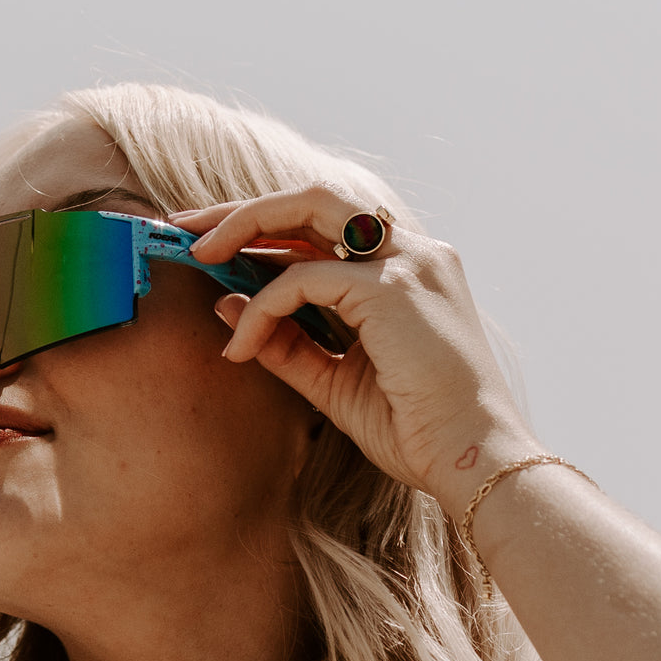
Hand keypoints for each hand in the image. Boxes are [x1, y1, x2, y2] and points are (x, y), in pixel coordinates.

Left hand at [172, 186, 545, 516]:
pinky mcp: (392, 289)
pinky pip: (302, 279)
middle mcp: (412, 253)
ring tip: (199, 255)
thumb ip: (284, 344)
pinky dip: (263, 306)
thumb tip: (224, 307)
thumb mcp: (336, 382)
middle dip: (246, 207)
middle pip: (315, 198)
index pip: (328, 228)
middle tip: (188, 228)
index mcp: (408, 271)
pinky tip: (241, 344)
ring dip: (246, 224)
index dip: (268, 231)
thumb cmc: (417, 430)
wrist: (473, 461)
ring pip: (310, 208)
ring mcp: (407, 263)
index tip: (215, 249)